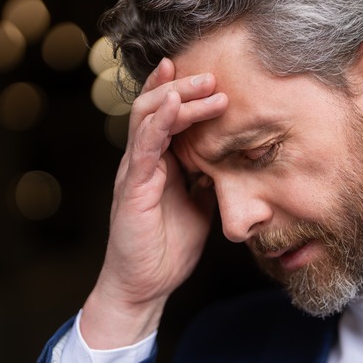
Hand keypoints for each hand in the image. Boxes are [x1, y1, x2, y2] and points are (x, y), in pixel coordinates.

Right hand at [80, 58, 226, 348]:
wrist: (145, 286)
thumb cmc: (167, 249)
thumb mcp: (198, 207)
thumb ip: (206, 182)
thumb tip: (229, 164)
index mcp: (157, 163)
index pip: (166, 116)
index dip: (182, 92)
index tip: (212, 76)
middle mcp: (142, 160)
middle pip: (155, 107)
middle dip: (183, 86)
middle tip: (214, 75)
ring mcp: (134, 171)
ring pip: (147, 118)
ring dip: (176, 96)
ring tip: (205, 83)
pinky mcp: (132, 188)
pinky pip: (144, 147)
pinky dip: (158, 122)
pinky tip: (174, 104)